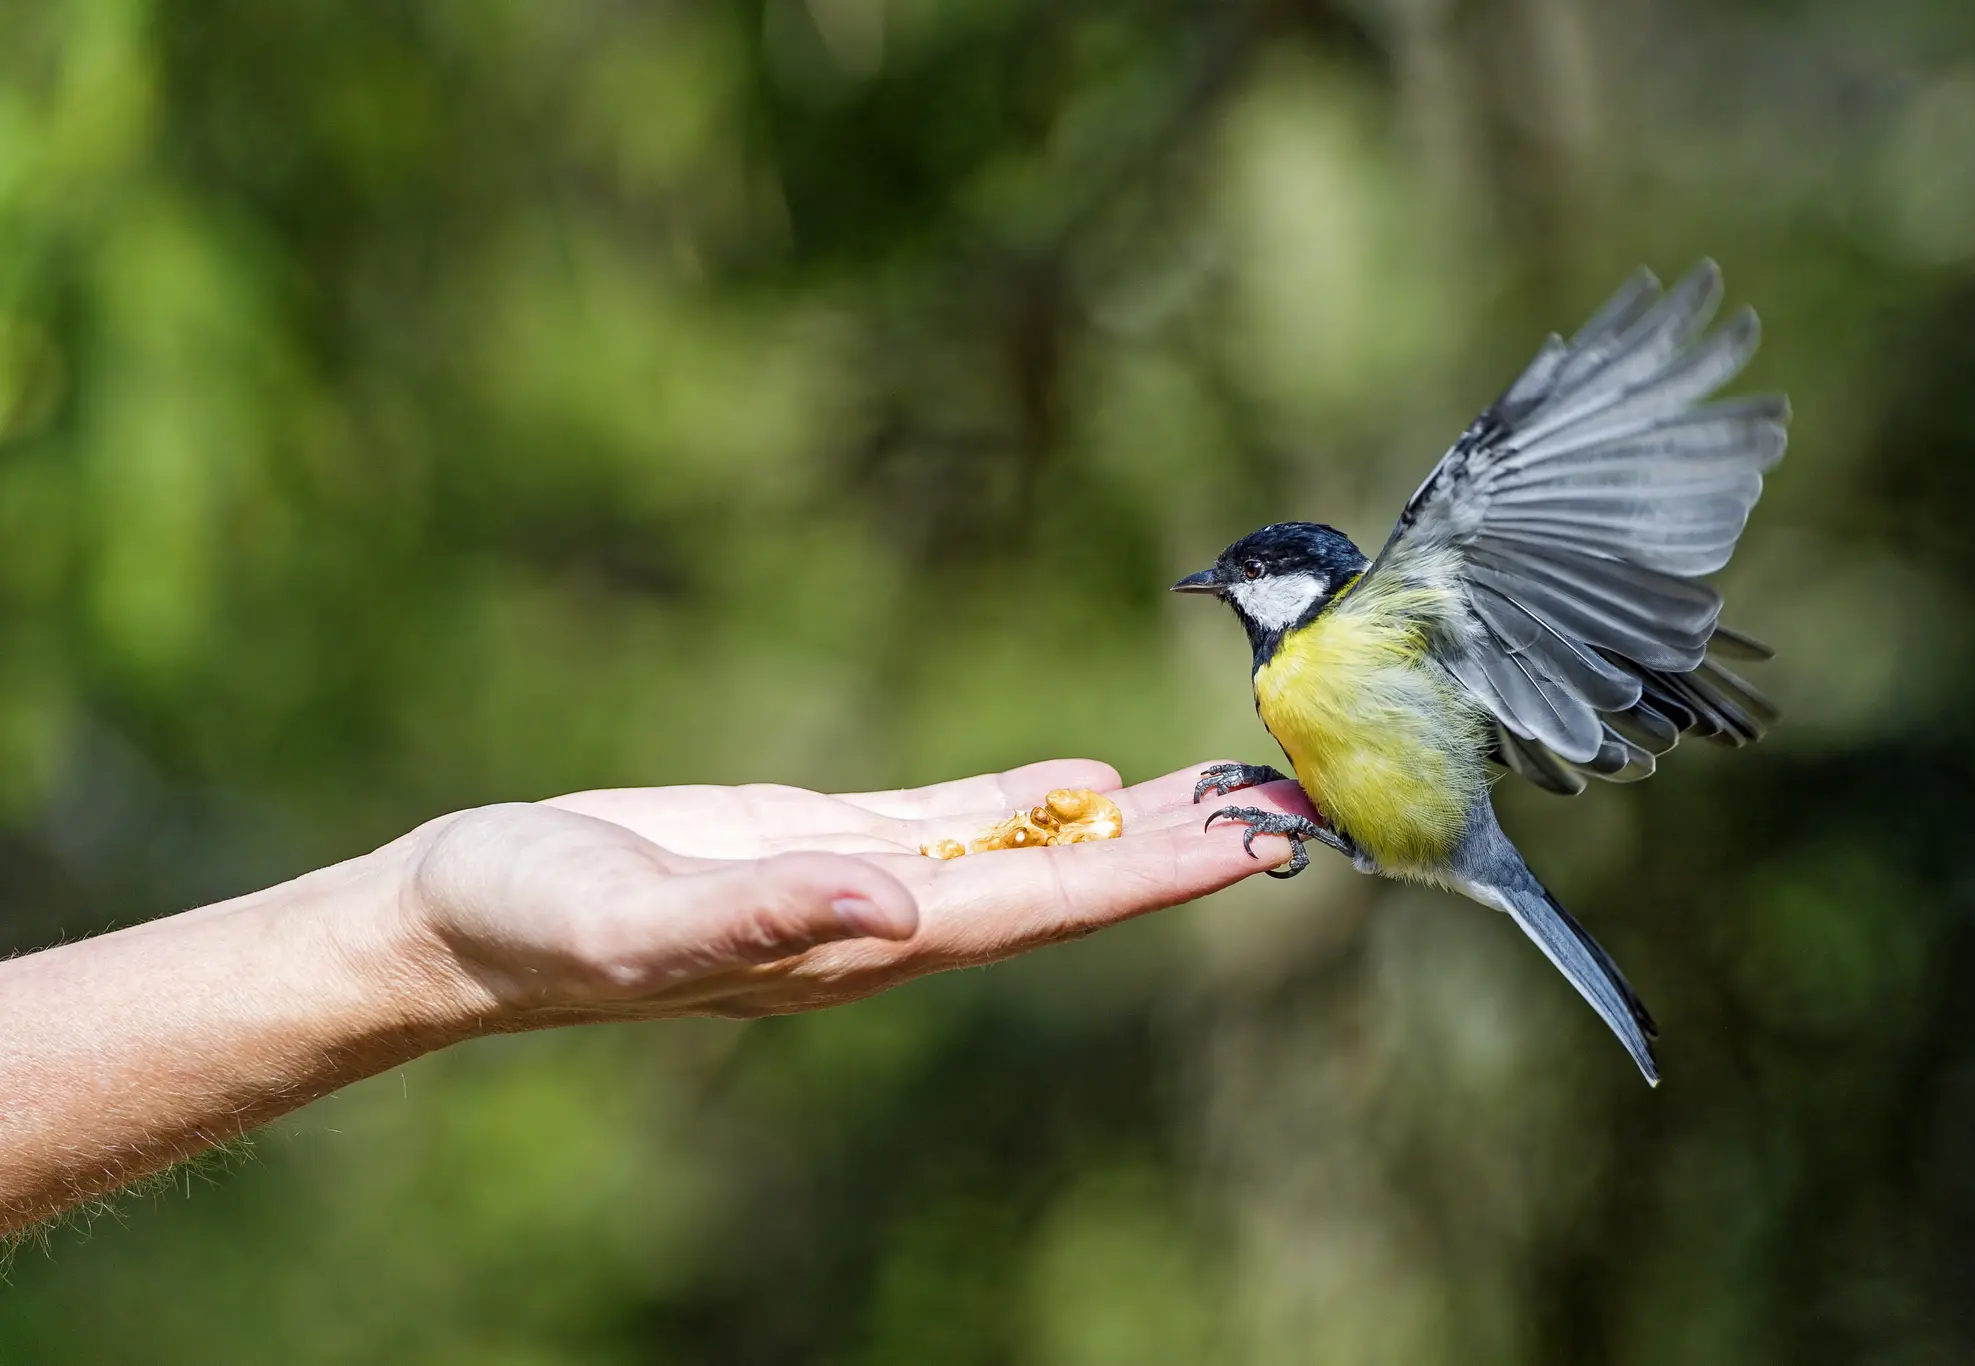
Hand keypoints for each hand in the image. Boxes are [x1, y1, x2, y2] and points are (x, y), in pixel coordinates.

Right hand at [388, 760, 1313, 1025]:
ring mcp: (857, 882)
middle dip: (1180, 851)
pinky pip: (955, 820)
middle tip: (1296, 808)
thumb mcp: (634, 919)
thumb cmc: (534, 927)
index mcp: (858, 946)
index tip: (1255, 847)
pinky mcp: (818, 840)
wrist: (464, 918)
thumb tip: (894, 901)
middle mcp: (883, 922)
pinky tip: (1087, 781)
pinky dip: (1029, 799)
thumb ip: (760, 914)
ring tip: (1227, 791)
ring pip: (1025, 851)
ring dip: (1127, 825)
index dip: (1150, 878)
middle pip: (1064, 886)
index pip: (1040, 909)